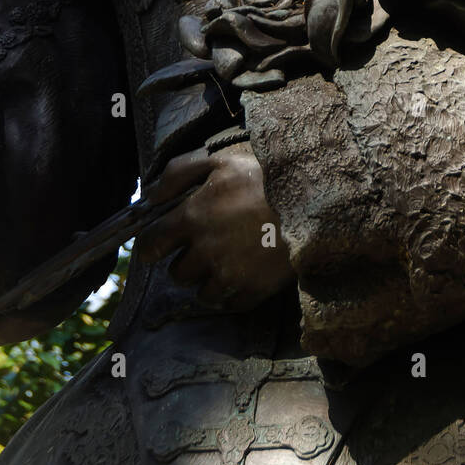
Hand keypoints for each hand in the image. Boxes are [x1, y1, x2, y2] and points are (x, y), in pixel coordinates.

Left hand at [137, 142, 292, 309]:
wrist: (315, 199)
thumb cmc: (265, 176)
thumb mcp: (220, 160)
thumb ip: (178, 173)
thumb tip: (149, 196)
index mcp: (192, 217)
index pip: (150, 245)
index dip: (150, 246)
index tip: (158, 246)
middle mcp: (205, 251)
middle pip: (177, 273)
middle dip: (186, 261)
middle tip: (206, 246)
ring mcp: (229, 276)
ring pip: (200, 293)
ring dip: (208, 279)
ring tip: (228, 260)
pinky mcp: (252, 292)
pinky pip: (228, 304)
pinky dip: (231, 294)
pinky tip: (244, 273)